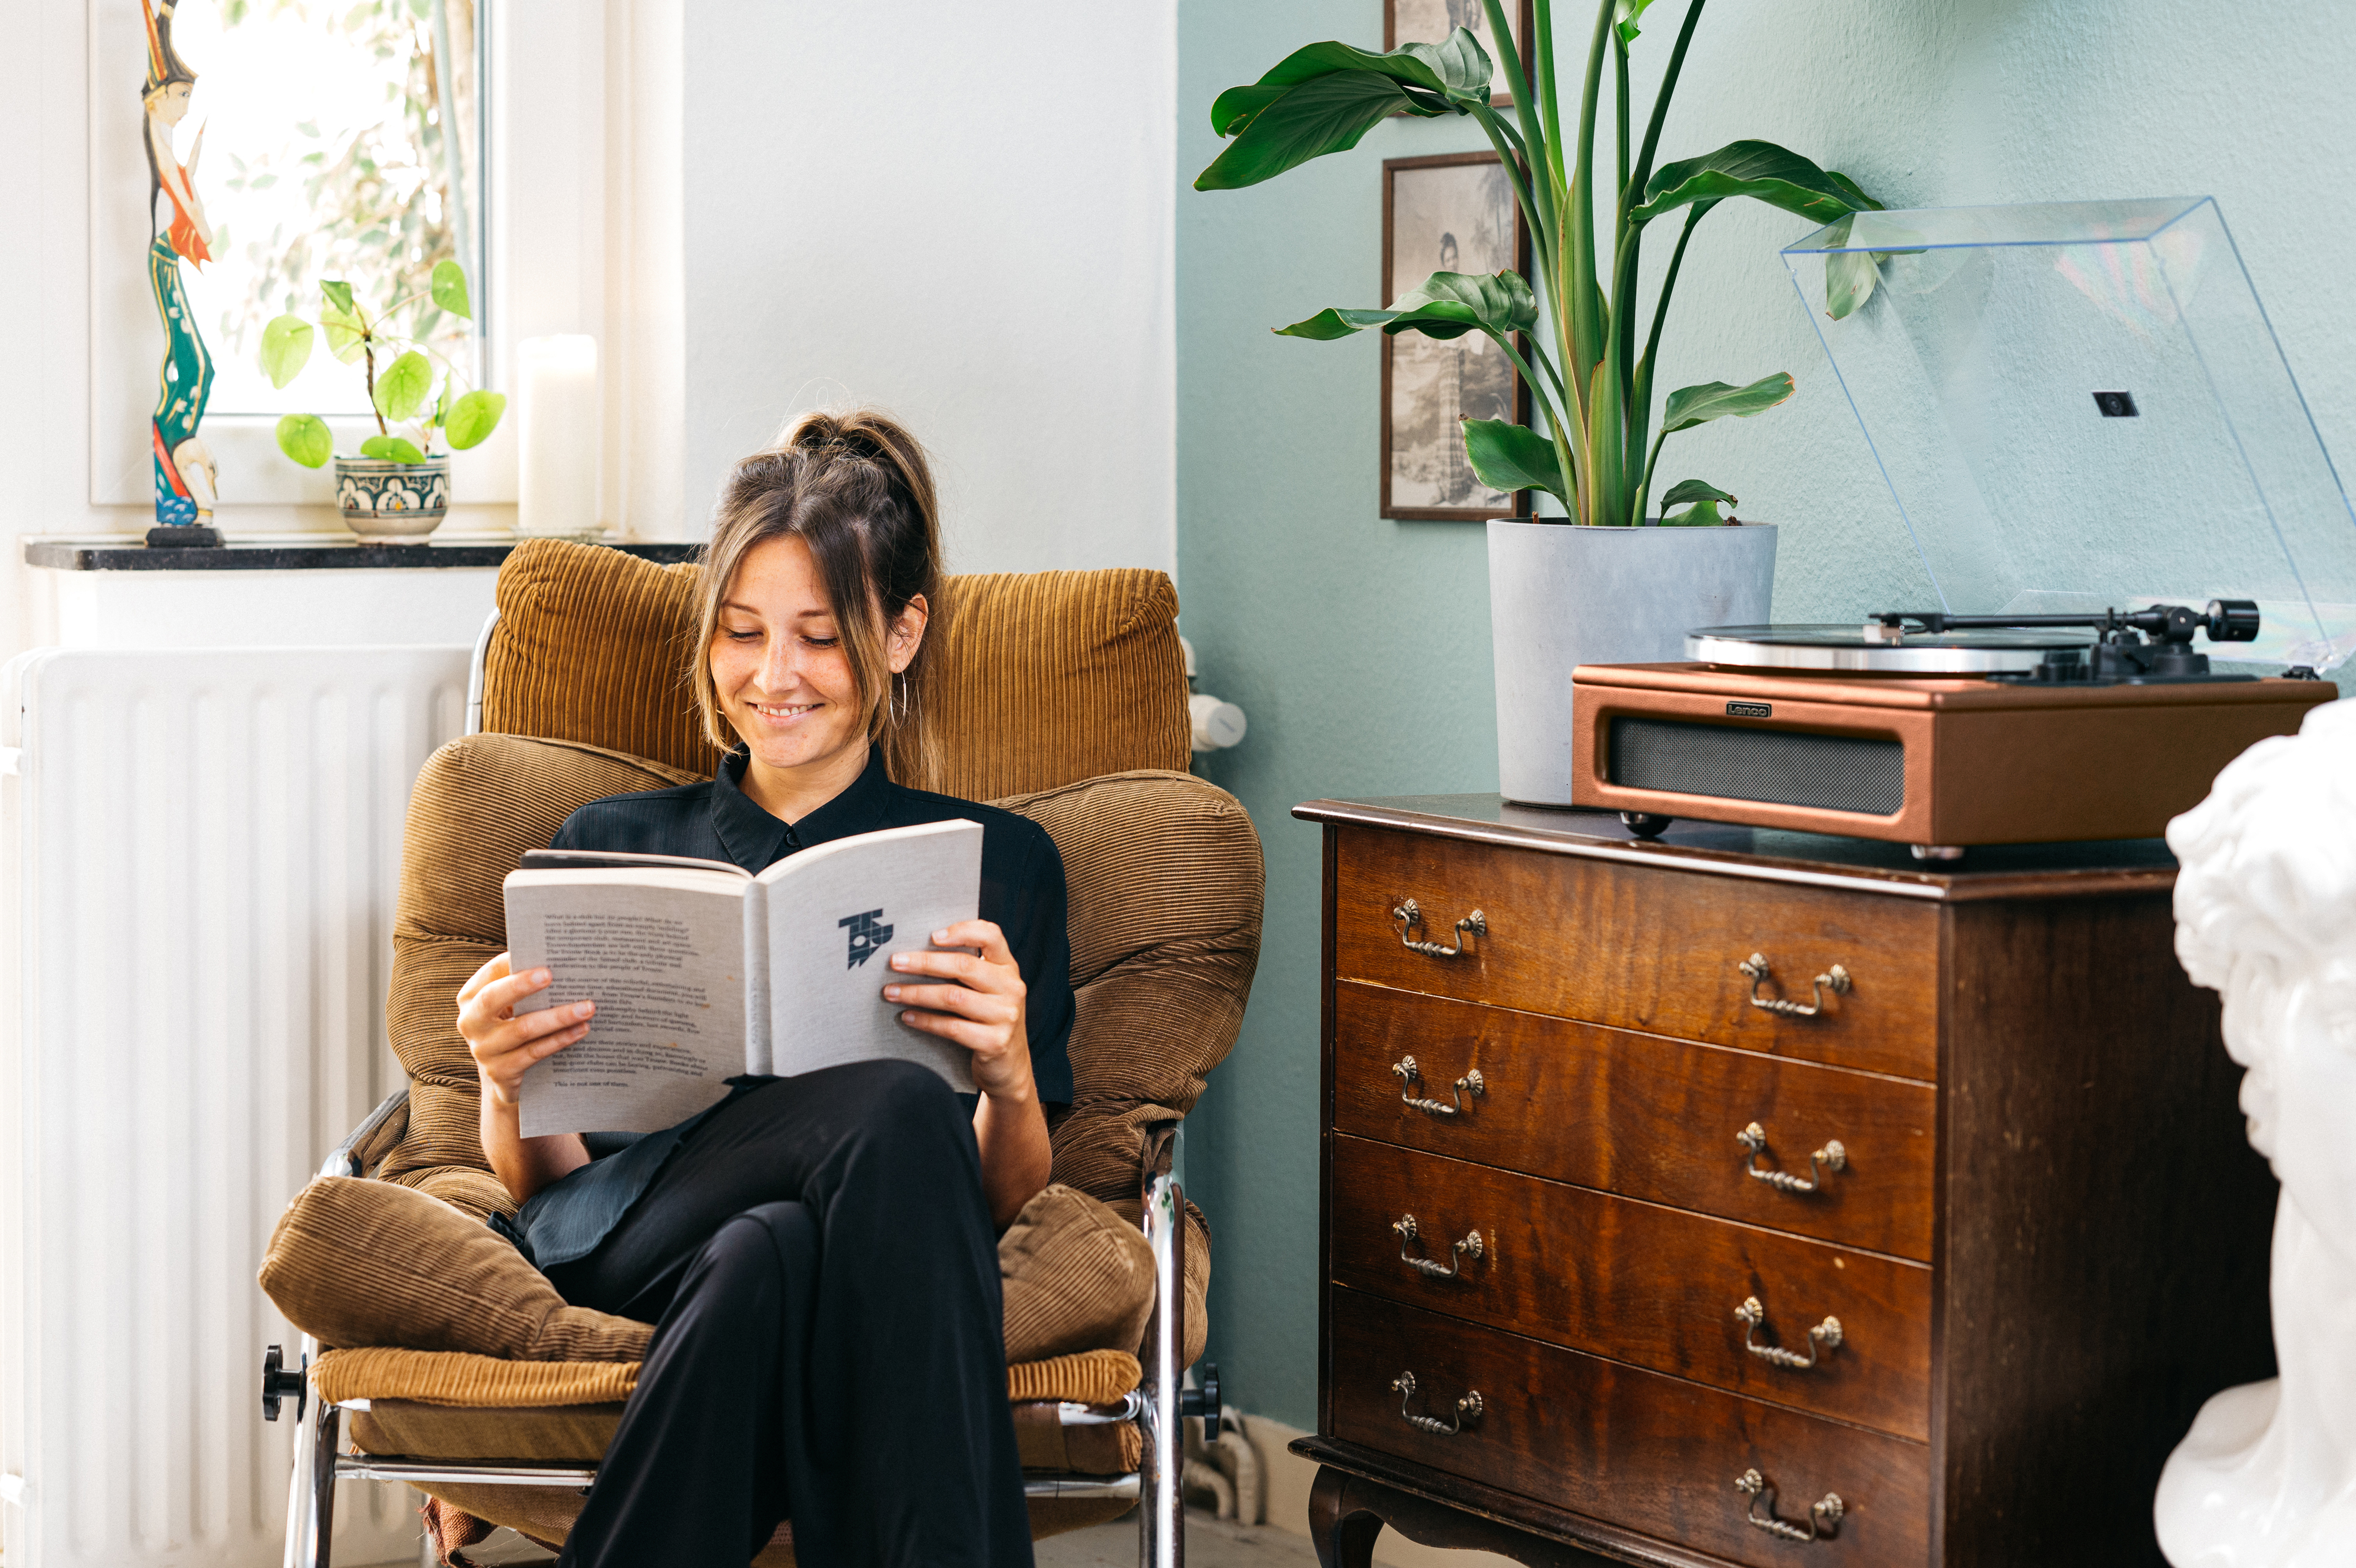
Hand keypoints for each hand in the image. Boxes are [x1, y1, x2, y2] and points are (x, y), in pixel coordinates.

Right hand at [457, 952, 594, 1107]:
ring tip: (587, 1007)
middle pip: (492, 999)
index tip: (536, 953)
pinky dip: (560, 1039)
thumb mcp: (510, 1006)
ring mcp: (483, 1049)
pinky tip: (581, 1029)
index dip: (510, 962)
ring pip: (522, 1029)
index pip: (489, 973)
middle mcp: (470, 1022)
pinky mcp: (500, 1072)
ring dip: (558, 1017)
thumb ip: (525, 986)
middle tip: (551, 974)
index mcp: (471, 998)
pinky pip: (534, 1052)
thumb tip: (563, 961)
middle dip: (521, 985)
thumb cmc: (512, 1027)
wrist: (502, 1077)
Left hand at [884, 919, 1032, 1100]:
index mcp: (1008, 968)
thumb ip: (968, 970)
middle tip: (895, 962)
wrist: (1009, 1069)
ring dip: (917, 993)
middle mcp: (1011, 988)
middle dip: (924, 962)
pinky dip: (925, 1021)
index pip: (991, 936)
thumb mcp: (989, 991)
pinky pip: (952, 1027)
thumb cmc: (988, 1022)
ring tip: (891, 992)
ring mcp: (1006, 1016)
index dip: (962, 930)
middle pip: (964, 966)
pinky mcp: (995, 1042)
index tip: (932, 935)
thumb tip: (917, 951)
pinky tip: (907, 1017)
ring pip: (953, 997)